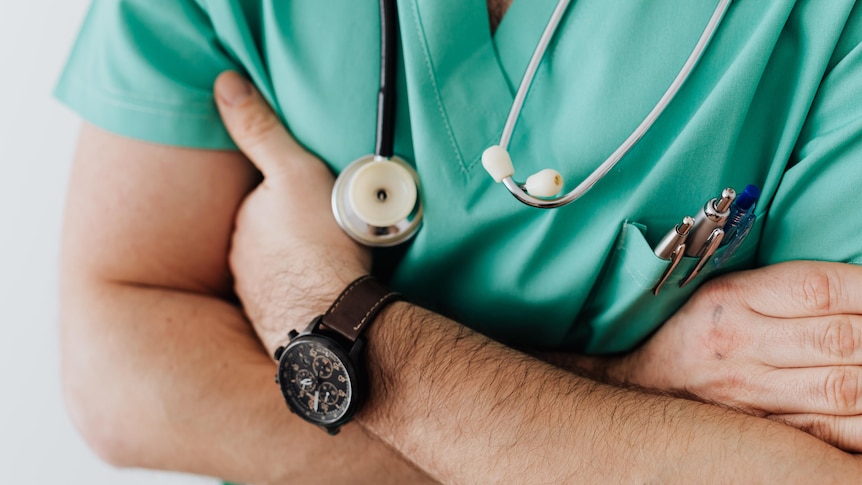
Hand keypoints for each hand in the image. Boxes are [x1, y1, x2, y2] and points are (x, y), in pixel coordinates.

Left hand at [214, 71, 370, 354]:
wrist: (332, 317)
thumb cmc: (319, 243)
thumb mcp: (294, 172)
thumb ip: (260, 129)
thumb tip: (224, 84)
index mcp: (244, 221)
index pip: (261, 200)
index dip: (290, 196)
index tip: (316, 201)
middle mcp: (240, 259)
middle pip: (268, 235)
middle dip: (291, 232)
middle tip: (330, 231)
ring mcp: (255, 294)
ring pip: (277, 268)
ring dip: (297, 264)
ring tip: (331, 264)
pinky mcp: (274, 323)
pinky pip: (289, 299)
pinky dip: (304, 293)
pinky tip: (325, 294)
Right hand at [609, 261, 861, 450]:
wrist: (640, 389)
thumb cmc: (695, 334)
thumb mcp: (726, 293)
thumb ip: (788, 290)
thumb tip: (859, 290)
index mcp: (732, 298)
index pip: (818, 289)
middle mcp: (741, 344)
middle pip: (840, 338)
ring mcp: (753, 393)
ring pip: (845, 388)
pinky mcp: (765, 432)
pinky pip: (834, 432)